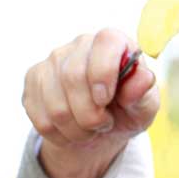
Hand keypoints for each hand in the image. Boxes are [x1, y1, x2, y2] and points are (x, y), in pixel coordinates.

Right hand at [22, 28, 159, 177]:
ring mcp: (52, 60)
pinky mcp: (33, 79)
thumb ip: (144, 92)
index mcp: (114, 42)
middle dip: (91, 115)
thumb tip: (143, 77)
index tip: (106, 100)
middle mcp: (81, 44)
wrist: (102, 127)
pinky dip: (60, 135)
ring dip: (77, 130)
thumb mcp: (145, 106)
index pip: (106, 42)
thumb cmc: (128, 109)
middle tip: (105, 124)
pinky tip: (73, 131)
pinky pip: (41, 118)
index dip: (104, 73)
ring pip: (55, 105)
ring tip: (91, 130)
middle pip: (73, 77)